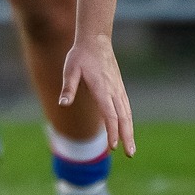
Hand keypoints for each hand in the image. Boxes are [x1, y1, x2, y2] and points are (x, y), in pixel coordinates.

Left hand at [60, 35, 135, 158]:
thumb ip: (68, 88)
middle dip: (127, 136)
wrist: (96, 40)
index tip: (113, 147)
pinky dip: (128, 121)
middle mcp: (113, 90)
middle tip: (130, 154)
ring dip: (130, 132)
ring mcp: (118, 89)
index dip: (112, 131)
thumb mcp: (70, 69)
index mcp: (102, 88)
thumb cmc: (80, 56)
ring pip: (127, 114)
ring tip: (131, 149)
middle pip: (123, 118)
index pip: (110, 114)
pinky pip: (126, 108)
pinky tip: (127, 130)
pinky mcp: (119, 87)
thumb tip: (63, 104)